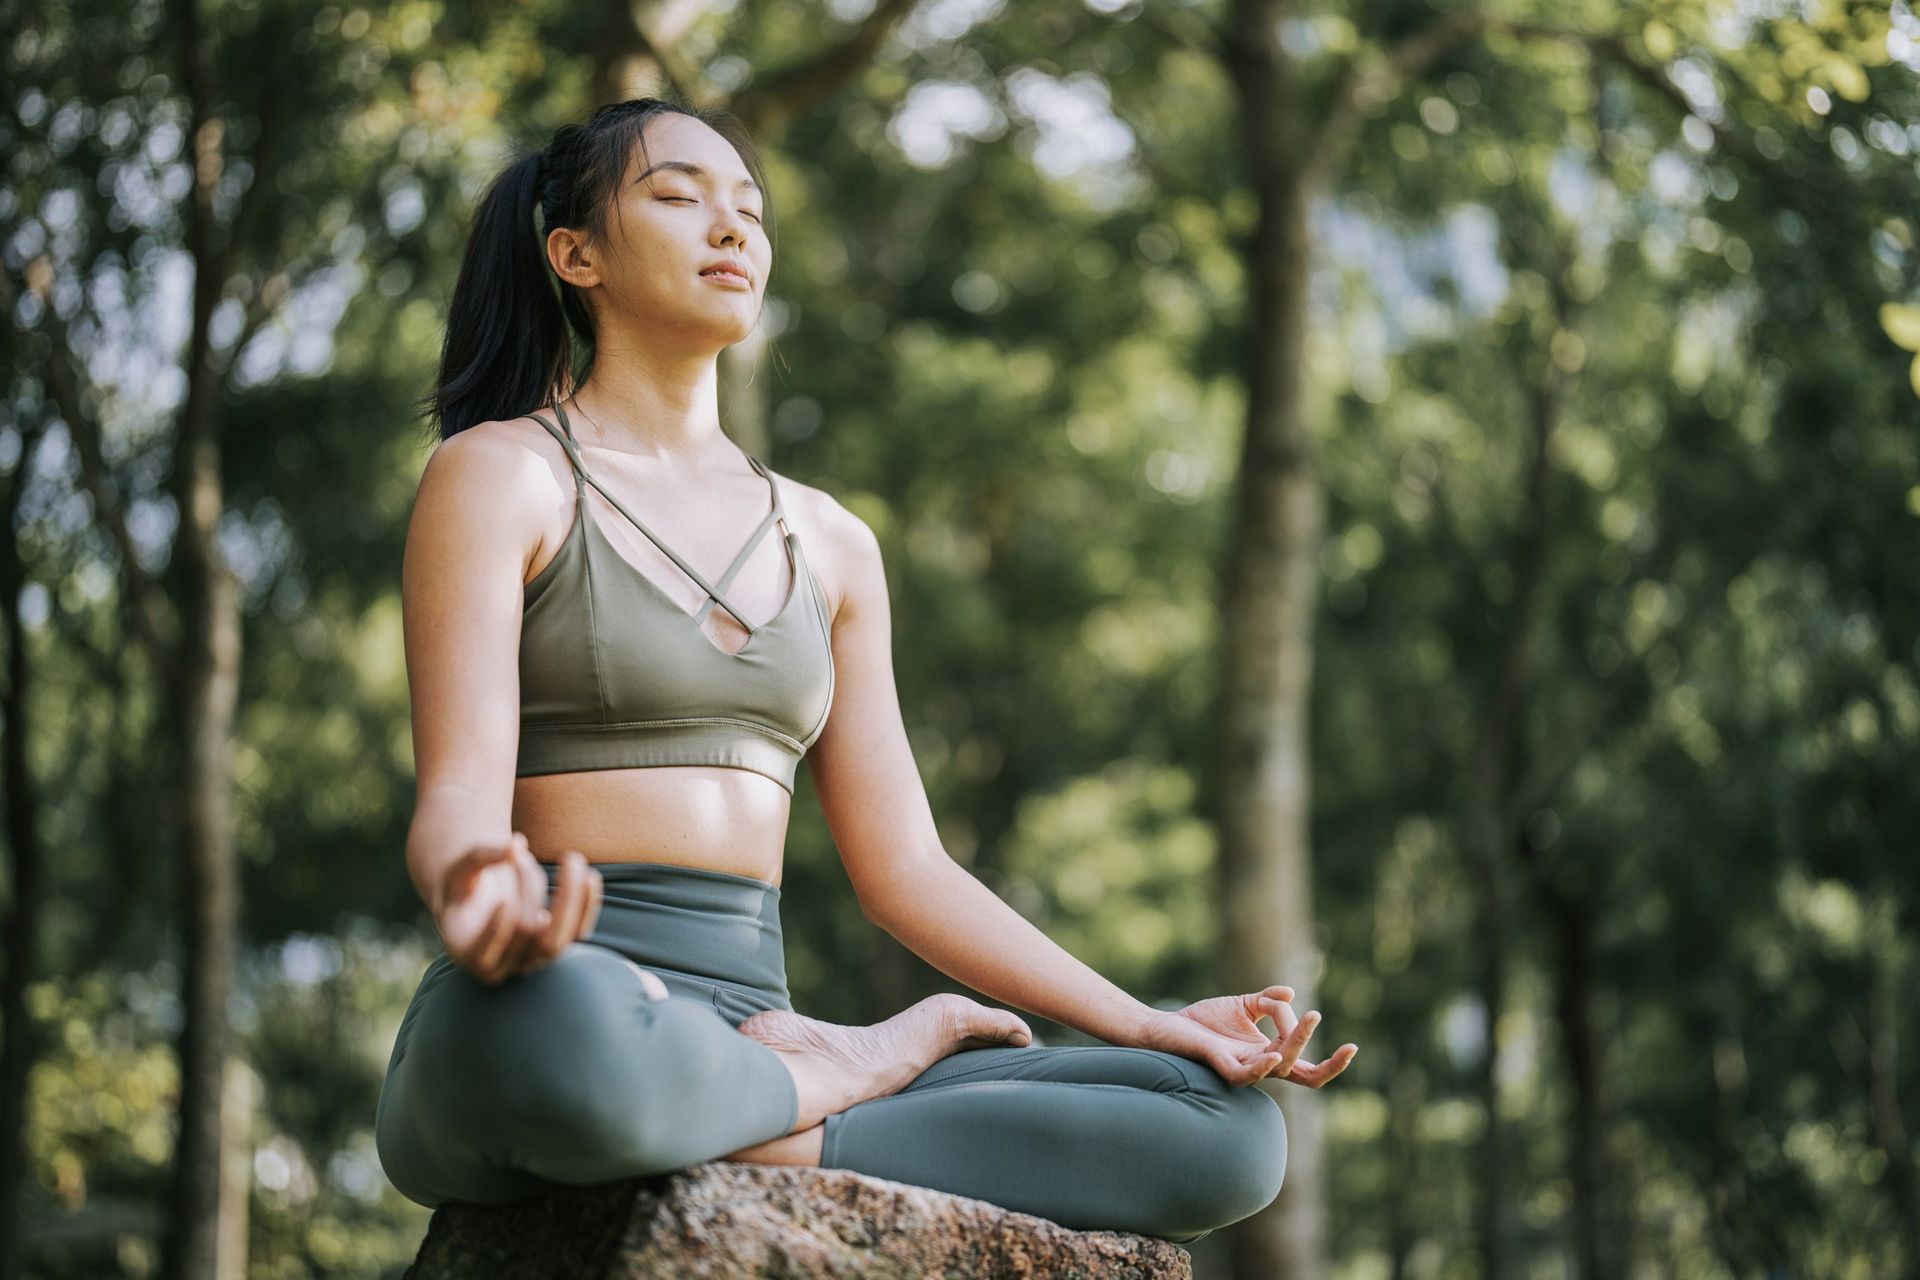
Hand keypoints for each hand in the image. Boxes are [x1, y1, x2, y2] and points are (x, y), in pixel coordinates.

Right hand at [432, 834, 604, 984]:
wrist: (482, 904)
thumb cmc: (465, 888)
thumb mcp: (459, 872)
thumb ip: (480, 858)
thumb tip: (516, 845)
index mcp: (471, 956)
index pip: (487, 954)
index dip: (498, 932)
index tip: (503, 898)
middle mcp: (505, 967)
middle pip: (526, 935)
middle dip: (529, 891)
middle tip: (523, 856)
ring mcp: (534, 961)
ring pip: (559, 940)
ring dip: (569, 896)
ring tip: (571, 858)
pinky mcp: (558, 947)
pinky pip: (579, 933)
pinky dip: (587, 906)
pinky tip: (590, 876)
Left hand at [1131, 984, 1357, 1087]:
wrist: (1165, 1026)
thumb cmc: (1203, 1021)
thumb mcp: (1244, 1004)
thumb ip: (1269, 1001)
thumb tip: (1292, 995)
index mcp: (1270, 1055)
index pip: (1308, 1067)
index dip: (1333, 1063)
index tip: (1353, 1046)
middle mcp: (1261, 1067)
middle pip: (1300, 1068)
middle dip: (1322, 1055)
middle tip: (1320, 1016)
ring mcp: (1243, 1068)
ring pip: (1280, 1065)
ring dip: (1297, 1042)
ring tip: (1308, 1017)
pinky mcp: (1221, 1066)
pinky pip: (1246, 1075)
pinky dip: (1263, 1066)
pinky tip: (1274, 1053)